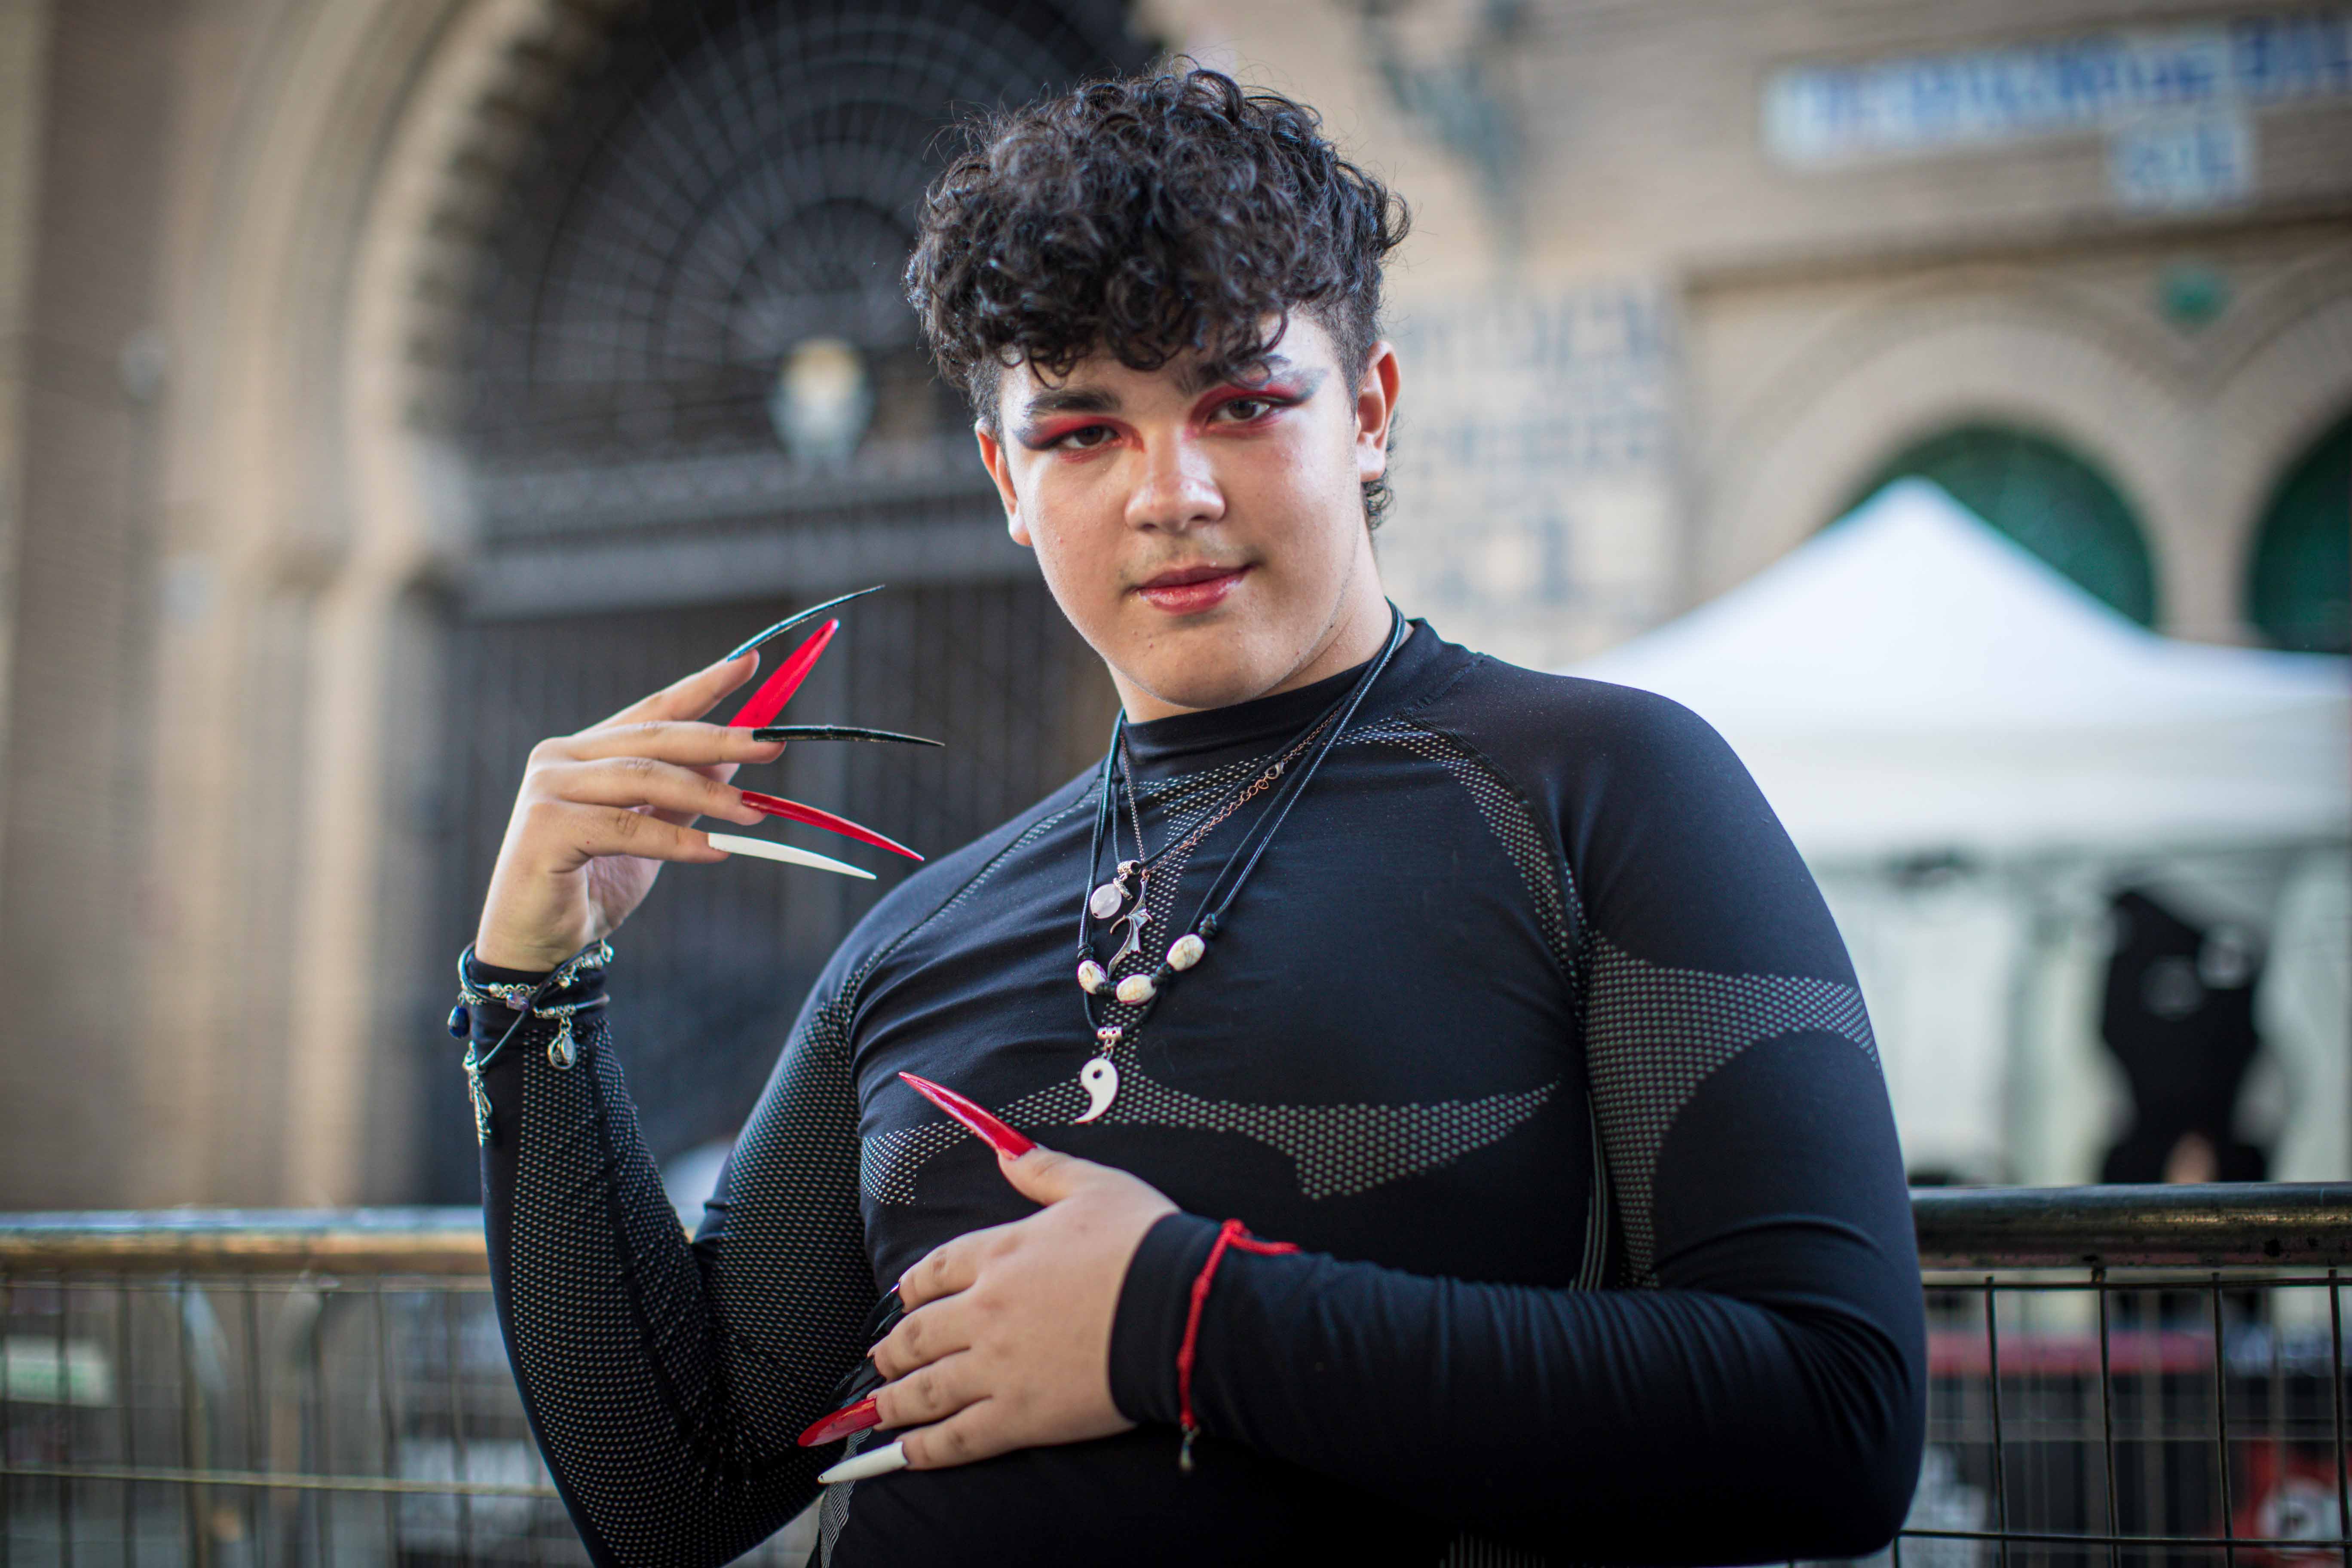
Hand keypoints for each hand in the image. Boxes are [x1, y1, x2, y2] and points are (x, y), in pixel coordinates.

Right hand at [474, 655, 785, 970]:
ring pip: (643, 777)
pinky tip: (717, 851)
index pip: (653, 710)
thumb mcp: (651, 832)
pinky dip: (678, 839)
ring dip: (707, 793)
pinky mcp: (545, 827)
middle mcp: (561, 758)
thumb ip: (682, 794)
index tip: (750, 663)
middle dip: (718, 738)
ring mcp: (548, 788)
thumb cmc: (591, 886)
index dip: (703, 686)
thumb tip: (734, 759)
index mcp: (585, 751)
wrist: (537, 943)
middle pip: (653, 738)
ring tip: (755, 813)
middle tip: (771, 743)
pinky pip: (627, 828)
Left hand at [870, 1145, 1179, 1469]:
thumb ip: (1044, 1169)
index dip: (913, 1288)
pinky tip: (903, 1455)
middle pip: (918, 1334)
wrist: (1177, 1308)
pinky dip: (923, 1449)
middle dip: (893, 1349)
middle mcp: (986, 1311)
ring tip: (876, 1410)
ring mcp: (997, 1367)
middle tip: (880, 1358)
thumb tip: (1004, 1149)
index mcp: (1001, 1254)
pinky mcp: (1019, 1416)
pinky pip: (957, 1438)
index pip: (936, 1271)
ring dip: (894, 1401)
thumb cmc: (1144, 1244)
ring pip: (926, 1389)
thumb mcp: (1095, 1186)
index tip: (904, 1299)